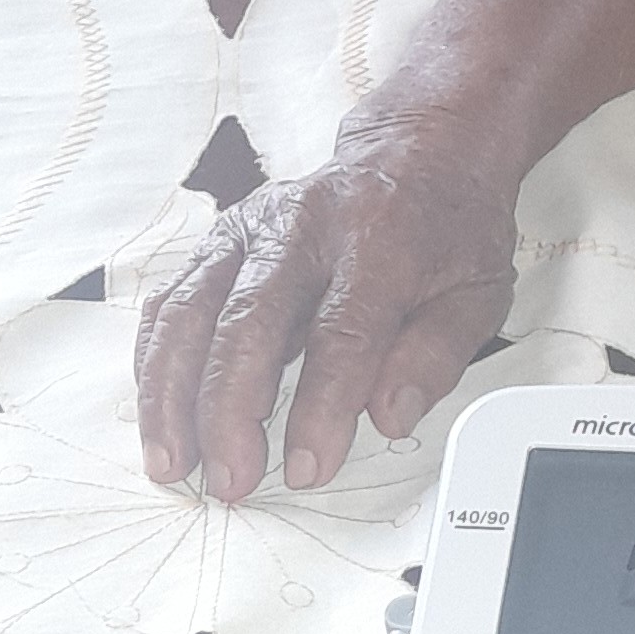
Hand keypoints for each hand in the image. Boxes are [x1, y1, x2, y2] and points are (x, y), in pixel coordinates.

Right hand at [134, 127, 521, 498]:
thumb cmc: (447, 231)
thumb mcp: (479, 292)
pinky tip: (156, 412)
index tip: (308, 469)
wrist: (417, 153)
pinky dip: (155, 361)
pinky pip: (171, 301)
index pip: (341, 334)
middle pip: (248, 322)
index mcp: (378, 241)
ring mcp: (250, 230)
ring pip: (191, 311)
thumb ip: (436, 355)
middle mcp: (303, 227)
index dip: (320, 408)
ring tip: (173, 462)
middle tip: (229, 480)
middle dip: (229, 411)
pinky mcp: (219, 240)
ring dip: (172, 394)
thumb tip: (389, 417)